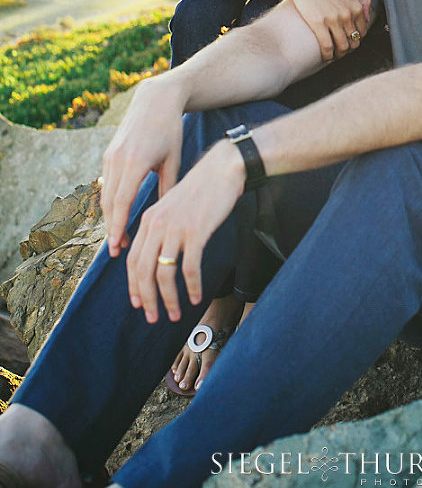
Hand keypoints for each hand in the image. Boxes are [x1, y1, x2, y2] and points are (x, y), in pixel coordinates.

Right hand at [100, 75, 184, 257]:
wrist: (155, 99)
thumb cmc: (170, 129)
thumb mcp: (173, 159)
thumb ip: (168, 187)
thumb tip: (165, 215)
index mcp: (135, 162)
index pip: (121, 202)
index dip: (117, 227)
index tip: (117, 247)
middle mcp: (118, 159)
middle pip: (109, 203)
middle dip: (112, 228)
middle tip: (119, 251)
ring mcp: (110, 155)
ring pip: (105, 194)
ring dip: (110, 217)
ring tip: (120, 237)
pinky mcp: (108, 153)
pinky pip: (106, 183)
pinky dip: (110, 201)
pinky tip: (118, 215)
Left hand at [125, 140, 244, 321]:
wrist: (223, 169)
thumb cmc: (201, 190)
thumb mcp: (173, 206)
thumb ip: (161, 226)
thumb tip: (157, 256)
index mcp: (149, 219)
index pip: (133, 260)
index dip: (134, 285)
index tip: (139, 303)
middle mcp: (157, 224)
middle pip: (143, 270)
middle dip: (147, 299)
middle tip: (153, 317)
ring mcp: (176, 228)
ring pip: (164, 273)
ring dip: (168, 299)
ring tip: (174, 314)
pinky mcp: (196, 231)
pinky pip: (189, 268)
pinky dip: (191, 287)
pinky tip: (197, 297)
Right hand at [284, 0, 371, 61]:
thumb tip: (368, 17)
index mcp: (356, 7)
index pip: (362, 32)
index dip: (356, 39)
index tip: (349, 41)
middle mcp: (347, 15)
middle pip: (353, 41)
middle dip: (349, 49)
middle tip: (342, 50)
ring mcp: (333, 20)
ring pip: (342, 46)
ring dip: (339, 54)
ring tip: (334, 55)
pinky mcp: (318, 24)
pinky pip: (327, 46)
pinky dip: (328, 55)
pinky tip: (325, 56)